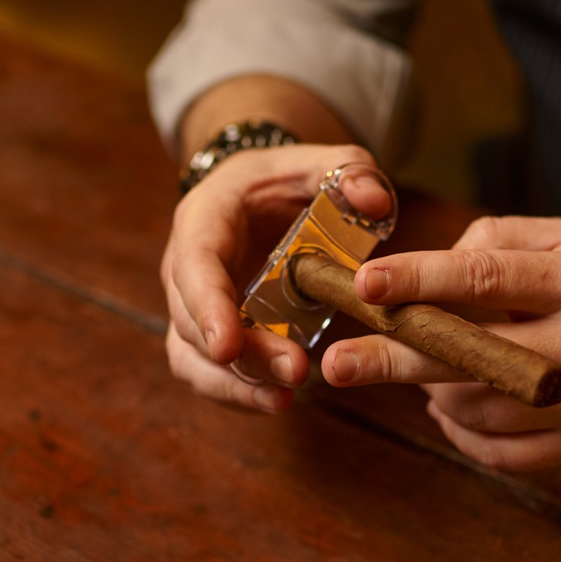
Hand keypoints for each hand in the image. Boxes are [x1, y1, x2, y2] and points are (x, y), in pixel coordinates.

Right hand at [160, 143, 393, 412]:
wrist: (258, 195)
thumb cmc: (287, 180)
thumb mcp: (324, 161)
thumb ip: (351, 171)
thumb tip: (375, 203)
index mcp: (205, 219)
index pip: (194, 265)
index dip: (207, 307)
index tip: (226, 346)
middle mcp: (185, 266)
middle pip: (193, 323)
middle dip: (240, 355)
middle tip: (294, 371)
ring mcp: (193, 305)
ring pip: (192, 358)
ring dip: (235, 385)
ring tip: (282, 400)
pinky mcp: (211, 333)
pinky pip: (211, 373)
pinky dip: (240, 392)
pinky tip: (279, 400)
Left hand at [321, 216, 560, 468]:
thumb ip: (503, 240)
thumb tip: (432, 268)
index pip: (486, 277)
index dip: (421, 281)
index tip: (366, 287)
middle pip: (468, 355)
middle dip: (392, 359)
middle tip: (334, 364)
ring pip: (476, 407)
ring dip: (430, 391)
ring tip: (412, 372)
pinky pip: (500, 451)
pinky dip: (462, 432)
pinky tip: (448, 408)